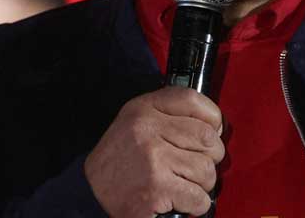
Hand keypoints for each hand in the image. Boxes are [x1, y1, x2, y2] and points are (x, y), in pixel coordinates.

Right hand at [84, 86, 224, 216]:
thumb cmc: (119, 160)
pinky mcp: (157, 188)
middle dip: (210, 157)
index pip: (192, 100)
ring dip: (202, 184)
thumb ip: (170, 116)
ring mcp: (153, 159)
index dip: (212, 117)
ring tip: (183, 184)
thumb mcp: (136, 123)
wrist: (89, 193)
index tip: (213, 130)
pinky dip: (196, 204)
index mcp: (143, 109)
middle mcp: (147, 130)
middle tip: (195, 166)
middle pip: (207, 138)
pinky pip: (199, 197)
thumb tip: (214, 126)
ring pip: (206, 169)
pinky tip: (180, 200)